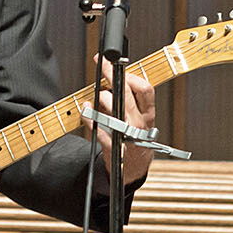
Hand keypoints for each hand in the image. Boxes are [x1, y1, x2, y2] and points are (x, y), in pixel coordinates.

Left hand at [86, 63, 157, 184]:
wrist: (134, 168)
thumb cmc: (135, 137)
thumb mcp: (141, 119)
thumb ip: (133, 100)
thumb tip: (117, 77)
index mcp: (148, 114)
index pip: (145, 89)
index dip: (131, 75)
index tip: (118, 65)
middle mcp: (139, 122)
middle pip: (127, 93)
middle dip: (111, 74)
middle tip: (101, 63)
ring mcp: (127, 134)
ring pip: (114, 106)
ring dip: (101, 96)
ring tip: (97, 94)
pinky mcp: (113, 144)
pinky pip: (98, 125)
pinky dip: (88, 115)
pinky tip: (85, 109)